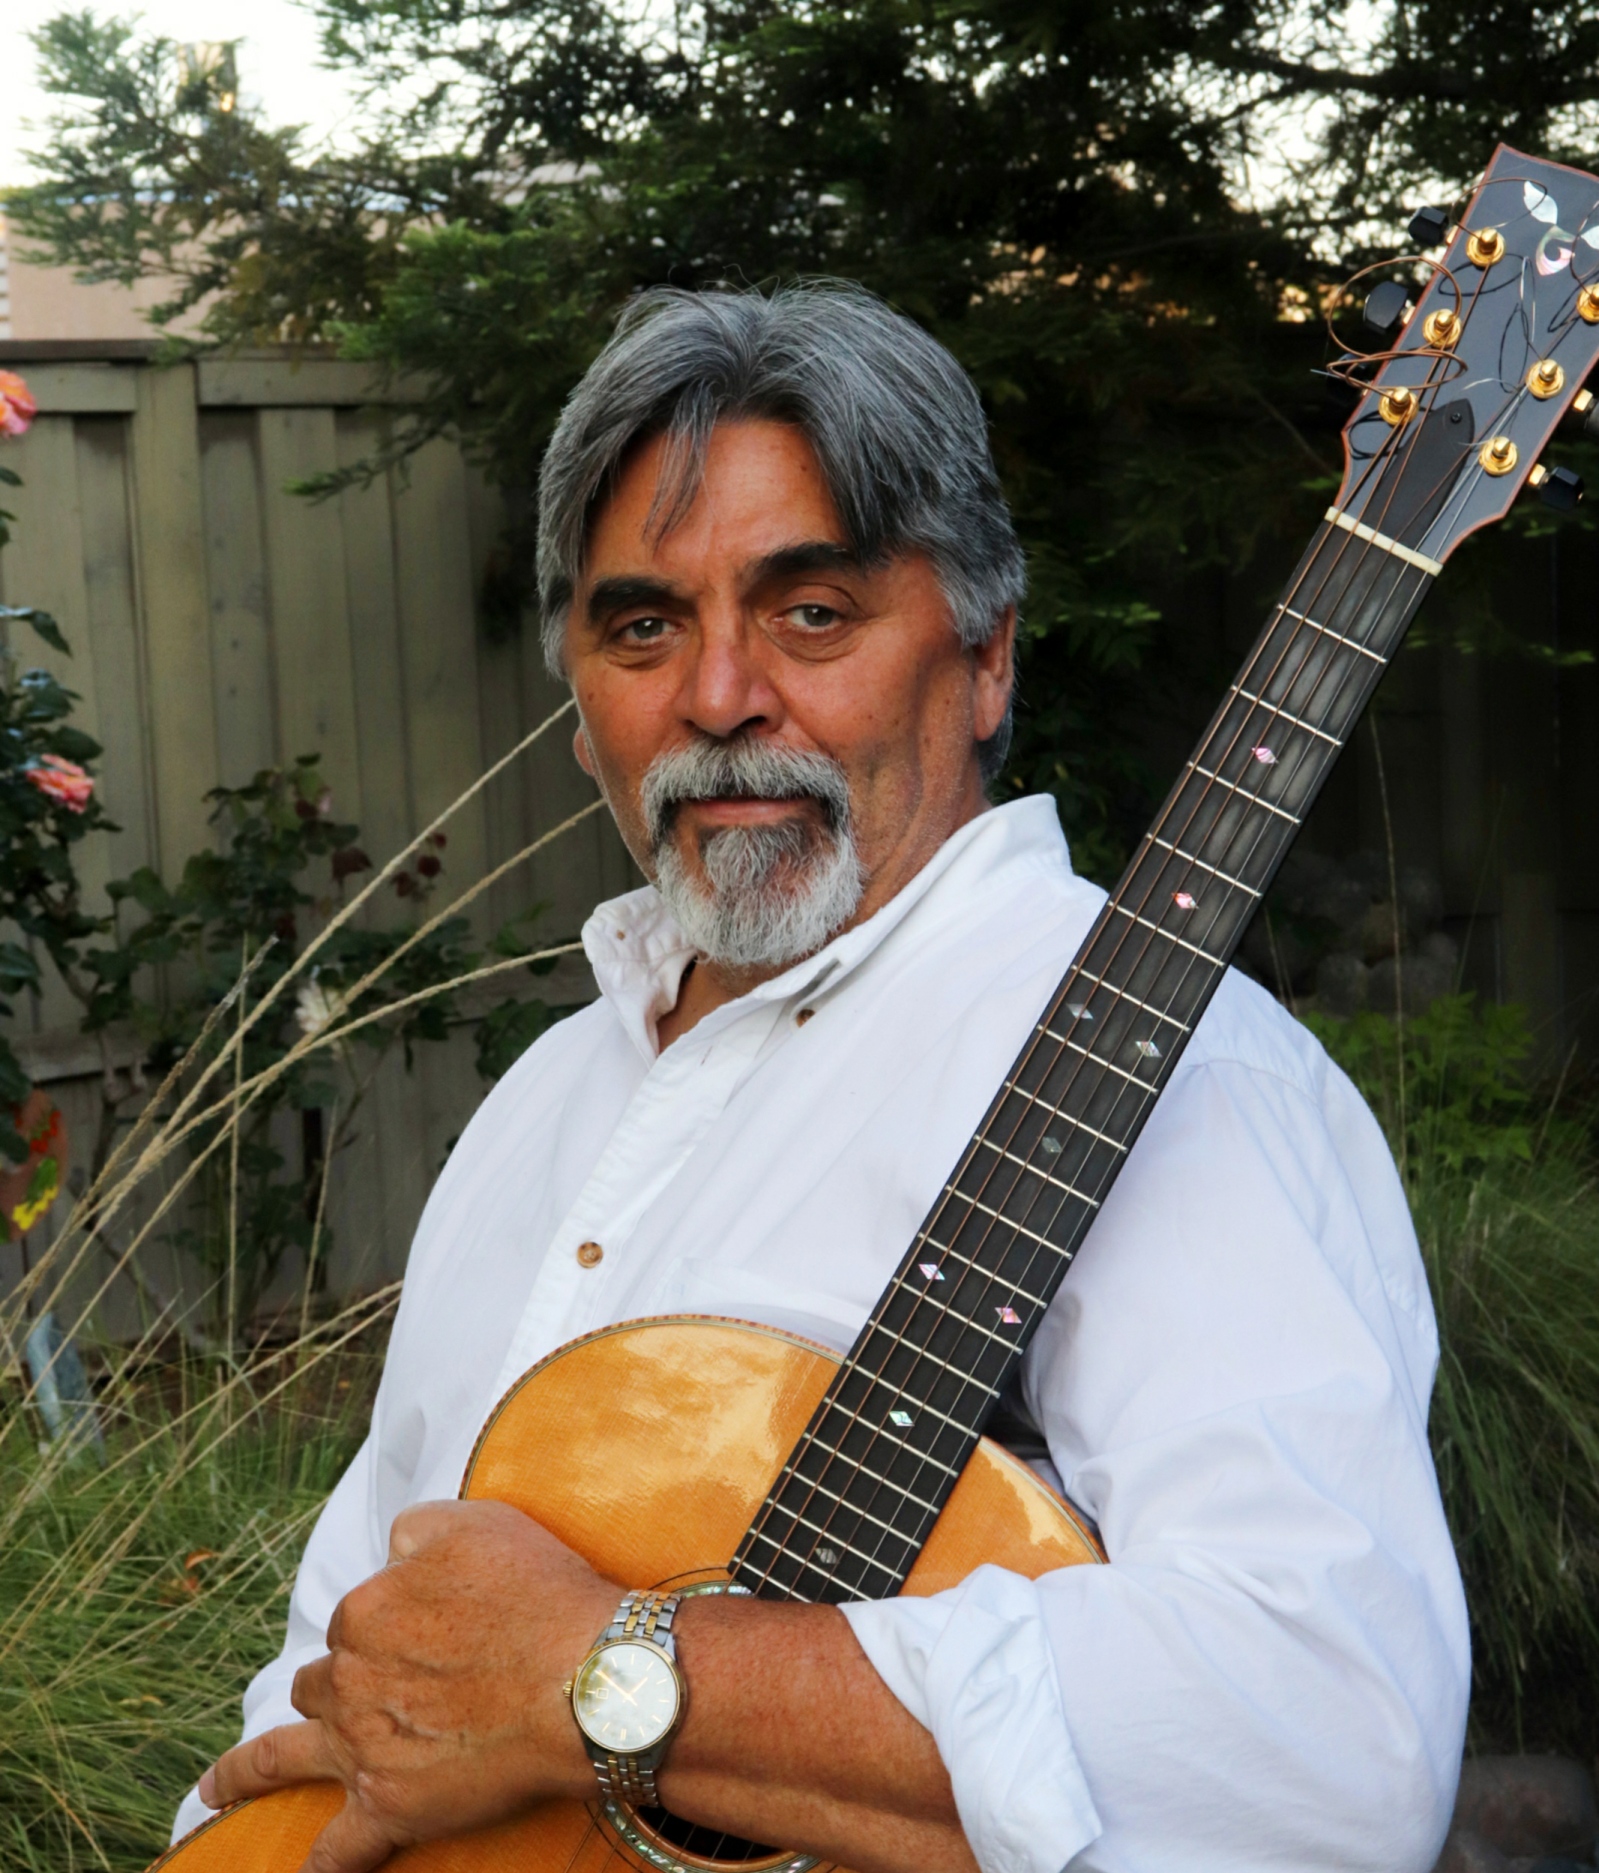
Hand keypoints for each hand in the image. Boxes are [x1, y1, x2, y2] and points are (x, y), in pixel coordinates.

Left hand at [198, 1500, 618, 1872]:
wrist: (585, 1680)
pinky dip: (318, 1869)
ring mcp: (361, 1747)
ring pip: (286, 1755)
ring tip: (216, 1787)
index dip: (390, 1625)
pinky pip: (336, 1849)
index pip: (355, 1618)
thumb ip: (414, 1531)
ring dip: (250, 1770)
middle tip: (374, 1693)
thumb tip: (389, 1550)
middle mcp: (349, 1678)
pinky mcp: (388, 1806)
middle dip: (333, 1685)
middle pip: (317, 1682)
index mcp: (365, 1610)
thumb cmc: (540, 1596)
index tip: (429, 1631)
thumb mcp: (475, 1523)